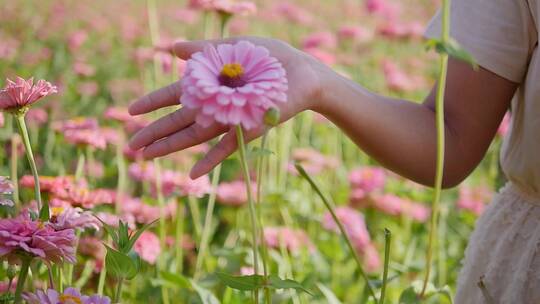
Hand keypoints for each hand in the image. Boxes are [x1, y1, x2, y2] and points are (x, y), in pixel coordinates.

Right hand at [128, 36, 326, 178]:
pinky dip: (211, 160)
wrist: (303, 73)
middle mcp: (216, 105)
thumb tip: (171, 48)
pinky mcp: (247, 129)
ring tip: (148, 157)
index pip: (174, 94)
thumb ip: (203, 50)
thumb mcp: (232, 47)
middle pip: (179, 121)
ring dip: (171, 147)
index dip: (152, 103)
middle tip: (131, 145)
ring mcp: (230, 119)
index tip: (130, 111)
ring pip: (195, 136)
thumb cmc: (270, 58)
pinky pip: (227, 147)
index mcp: (210, 84)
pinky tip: (194, 174)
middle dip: (154, 132)